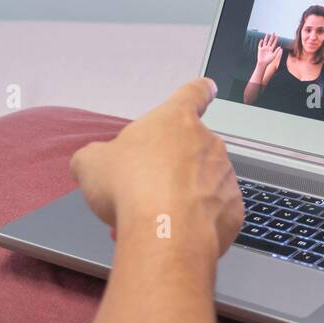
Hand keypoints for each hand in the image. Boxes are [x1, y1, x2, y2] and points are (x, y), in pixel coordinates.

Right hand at [70, 78, 242, 257]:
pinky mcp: (234, 211)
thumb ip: (93, 157)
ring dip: (182, 197)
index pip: (193, 94)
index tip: (208, 89)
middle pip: (192, 148)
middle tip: (144, 191)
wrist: (164, 232)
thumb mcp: (91, 164)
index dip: (199, 92)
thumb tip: (89, 163)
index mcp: (176, 120)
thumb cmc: (130, 186)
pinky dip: (198, 223)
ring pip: (203, 183)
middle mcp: (208, 143)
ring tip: (154, 220)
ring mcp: (225, 177)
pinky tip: (175, 233)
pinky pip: (214, 213)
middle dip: (171, 168)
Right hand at [255, 32, 280, 69]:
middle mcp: (268, 48)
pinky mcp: (260, 49)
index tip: (277, 36)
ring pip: (265, 42)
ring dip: (266, 38)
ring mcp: (264, 48)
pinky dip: (260, 42)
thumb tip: (280, 47)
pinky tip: (262, 40)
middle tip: (273, 32)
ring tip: (267, 34)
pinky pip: (260, 45)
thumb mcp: (274, 56)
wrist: (263, 63)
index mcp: (271, 49)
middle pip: (270, 41)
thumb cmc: (268, 61)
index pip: (274, 43)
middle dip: (272, 37)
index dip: (276, 40)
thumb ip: (276, 51)